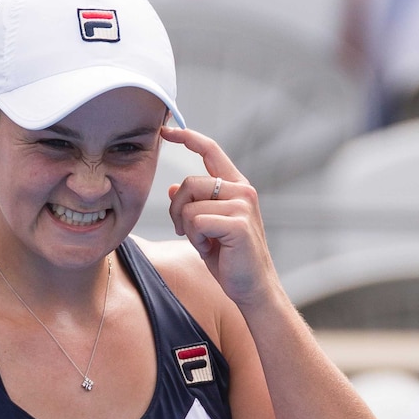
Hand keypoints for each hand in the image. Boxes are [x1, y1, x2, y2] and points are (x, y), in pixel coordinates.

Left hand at [162, 126, 277, 305]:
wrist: (252, 288)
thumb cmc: (230, 259)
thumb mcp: (205, 228)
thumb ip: (193, 205)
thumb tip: (172, 186)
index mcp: (236, 186)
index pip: (210, 151)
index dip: (187, 137)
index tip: (165, 130)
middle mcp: (242, 190)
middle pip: (189, 183)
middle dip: (176, 209)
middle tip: (185, 231)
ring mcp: (242, 205)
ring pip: (189, 204)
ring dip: (187, 228)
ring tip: (204, 242)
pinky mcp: (238, 223)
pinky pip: (195, 221)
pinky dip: (194, 238)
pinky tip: (210, 248)